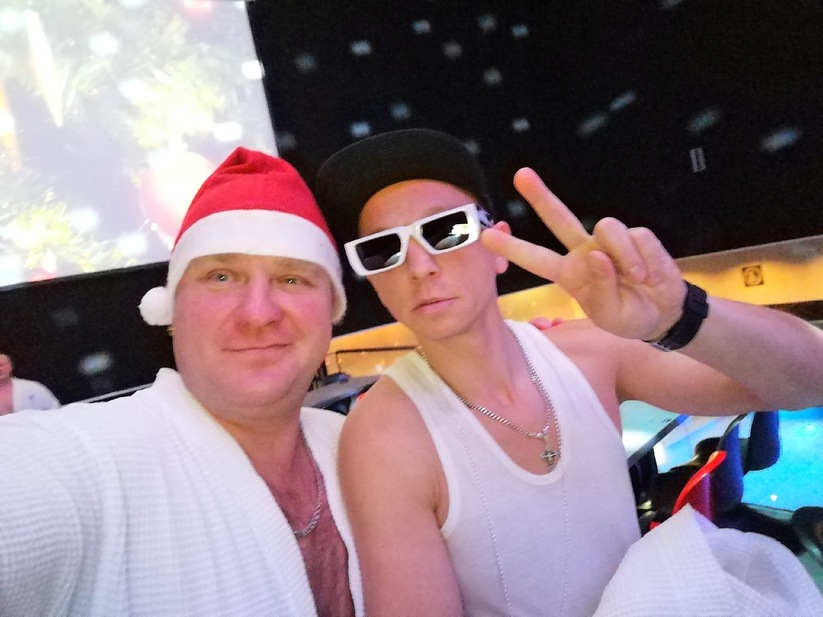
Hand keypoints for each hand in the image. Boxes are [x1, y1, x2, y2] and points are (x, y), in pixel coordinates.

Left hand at [482, 168, 685, 339]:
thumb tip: (598, 255)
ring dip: (624, 256)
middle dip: (540, 196)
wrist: (662, 313)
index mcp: (569, 273)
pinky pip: (636, 237)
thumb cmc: (628, 315)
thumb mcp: (609, 314)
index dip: (511, 248)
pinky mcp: (636, 236)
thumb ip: (601, 289)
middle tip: (520, 175)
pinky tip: (647, 274)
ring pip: (607, 227)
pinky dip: (643, 259)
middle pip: (558, 218)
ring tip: (636, 279)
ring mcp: (609, 241)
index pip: (535, 258)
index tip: (485, 236)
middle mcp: (584, 251)